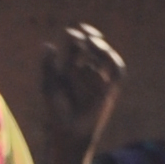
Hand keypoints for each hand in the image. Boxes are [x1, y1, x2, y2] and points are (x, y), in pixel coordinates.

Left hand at [35, 22, 125, 153]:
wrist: (70, 134)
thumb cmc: (57, 114)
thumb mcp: (50, 88)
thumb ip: (48, 67)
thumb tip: (47, 44)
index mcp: (72, 67)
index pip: (78, 44)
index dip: (76, 34)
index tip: (70, 29)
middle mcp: (88, 70)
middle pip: (92, 46)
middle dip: (89, 38)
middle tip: (82, 35)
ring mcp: (101, 79)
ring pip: (104, 56)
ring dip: (99, 47)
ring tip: (90, 43)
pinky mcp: (112, 89)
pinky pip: (117, 70)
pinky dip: (112, 61)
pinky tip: (102, 59)